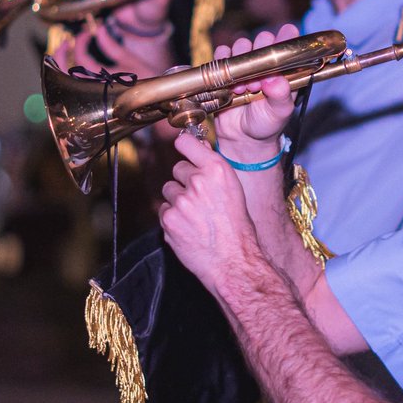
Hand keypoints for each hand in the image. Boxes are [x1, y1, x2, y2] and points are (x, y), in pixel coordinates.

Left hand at [160, 129, 259, 291]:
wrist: (233, 260)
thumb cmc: (237, 226)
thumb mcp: (233, 189)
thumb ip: (213, 168)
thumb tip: (197, 149)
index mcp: (217, 170)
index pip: (185, 142)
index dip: (184, 146)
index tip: (183, 147)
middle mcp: (198, 181)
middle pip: (178, 169)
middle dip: (185, 181)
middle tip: (200, 198)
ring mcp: (181, 201)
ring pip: (169, 190)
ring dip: (178, 200)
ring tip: (196, 216)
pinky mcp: (169, 219)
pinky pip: (164, 210)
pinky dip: (173, 218)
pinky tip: (189, 227)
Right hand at [210, 25, 301, 162]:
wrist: (243, 140)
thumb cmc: (267, 124)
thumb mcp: (280, 113)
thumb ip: (281, 96)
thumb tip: (275, 80)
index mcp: (284, 68)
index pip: (288, 41)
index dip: (285, 38)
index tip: (281, 44)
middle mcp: (265, 63)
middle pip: (262, 39)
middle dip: (259, 55)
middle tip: (258, 80)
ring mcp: (244, 66)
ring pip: (241, 45)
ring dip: (241, 63)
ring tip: (245, 87)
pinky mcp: (225, 70)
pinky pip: (221, 55)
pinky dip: (224, 65)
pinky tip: (230, 85)